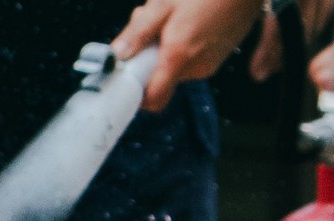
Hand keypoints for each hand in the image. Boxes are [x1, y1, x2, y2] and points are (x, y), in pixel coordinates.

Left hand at [112, 0, 266, 110]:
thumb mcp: (164, 4)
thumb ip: (139, 32)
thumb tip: (117, 55)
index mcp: (179, 57)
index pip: (154, 99)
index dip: (135, 95)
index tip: (125, 76)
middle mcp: (196, 67)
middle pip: (159, 77)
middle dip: (147, 54)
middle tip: (147, 23)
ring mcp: (208, 64)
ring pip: (172, 65)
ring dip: (163, 46)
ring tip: (169, 15)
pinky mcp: (216, 57)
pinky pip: (188, 59)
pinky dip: (179, 44)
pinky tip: (184, 19)